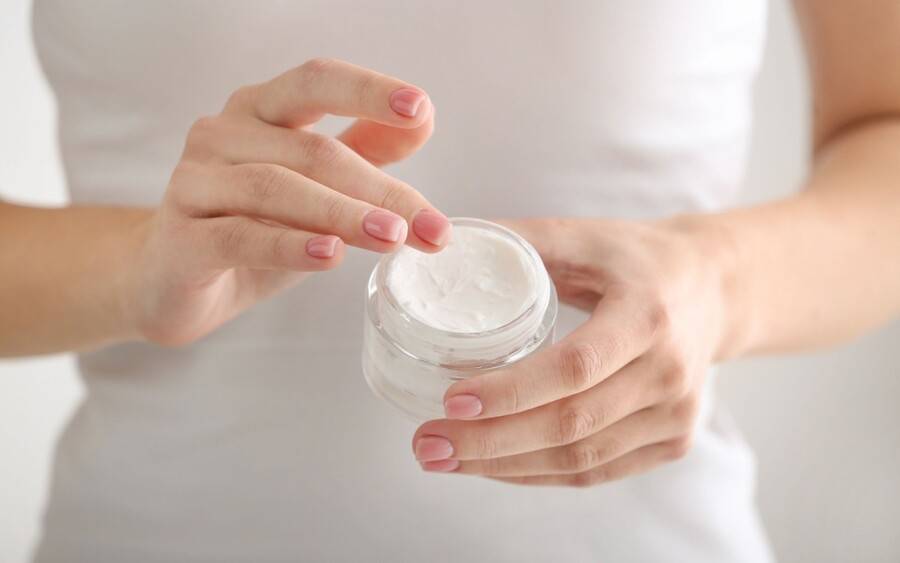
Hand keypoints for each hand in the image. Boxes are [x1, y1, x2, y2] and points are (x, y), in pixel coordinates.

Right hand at [123, 58, 449, 345]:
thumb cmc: (249, 227)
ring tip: (393, 238)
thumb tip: (421, 121)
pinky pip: (241, 237)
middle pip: (312, 150)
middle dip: (380, 190)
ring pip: (278, 189)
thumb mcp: (313, 187)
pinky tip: (330, 254)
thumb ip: (362, 151)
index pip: (316, 83)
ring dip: (343, 214)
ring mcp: (195, 183)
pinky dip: (290, 246)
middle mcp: (221, 134)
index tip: (420, 109)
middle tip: (430, 227)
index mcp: (258, 111)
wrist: (168, 282)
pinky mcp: (180, 239)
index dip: (367, 92)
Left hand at [412, 217, 730, 485]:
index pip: (575, 366)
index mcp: (647, 315)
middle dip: (490, 440)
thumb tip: (440, 241)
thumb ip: (519, 240)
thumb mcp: (586, 236)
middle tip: (427, 443)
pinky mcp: (672, 441)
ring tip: (444, 457)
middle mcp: (669, 372)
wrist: (714, 290)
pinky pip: (596, 471)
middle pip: (572, 424)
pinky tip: (492, 466)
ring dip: (505, 466)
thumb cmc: (639, 259)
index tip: (450, 399)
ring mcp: (675, 414)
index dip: (512, 390)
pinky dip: (538, 473)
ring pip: (580, 457)